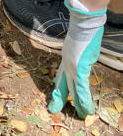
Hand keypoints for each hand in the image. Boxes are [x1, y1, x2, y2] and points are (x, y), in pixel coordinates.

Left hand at [48, 0, 105, 118]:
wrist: (82, 23)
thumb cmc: (82, 28)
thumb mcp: (78, 42)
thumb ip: (79, 51)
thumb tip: (84, 55)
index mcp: (66, 58)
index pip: (60, 75)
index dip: (58, 86)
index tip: (55, 95)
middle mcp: (67, 64)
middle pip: (63, 84)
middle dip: (59, 98)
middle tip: (54, 109)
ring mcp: (72, 67)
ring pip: (74, 89)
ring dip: (78, 104)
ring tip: (81, 115)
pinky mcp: (79, 68)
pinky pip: (81, 87)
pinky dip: (84, 99)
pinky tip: (85, 108)